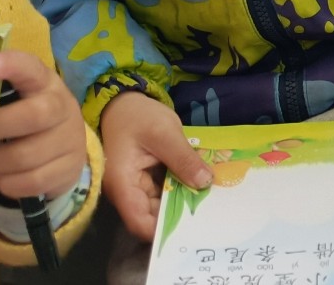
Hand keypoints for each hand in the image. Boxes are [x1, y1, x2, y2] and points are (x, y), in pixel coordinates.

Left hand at [0, 51, 87, 200]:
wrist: (65, 147)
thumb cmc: (24, 118)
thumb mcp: (14, 101)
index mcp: (44, 83)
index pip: (30, 68)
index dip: (9, 66)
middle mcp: (63, 107)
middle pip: (33, 116)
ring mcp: (70, 138)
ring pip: (25, 157)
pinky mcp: (71, 167)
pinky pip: (30, 182)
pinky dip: (8, 182)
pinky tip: (6, 174)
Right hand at [100, 93, 210, 241]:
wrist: (124, 103)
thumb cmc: (138, 116)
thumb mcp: (164, 133)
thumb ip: (183, 159)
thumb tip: (205, 183)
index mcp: (122, 184)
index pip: (139, 222)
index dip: (162, 230)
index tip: (192, 227)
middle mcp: (126, 191)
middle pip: (151, 217)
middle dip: (179, 216)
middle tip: (210, 213)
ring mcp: (136, 187)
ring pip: (160, 206)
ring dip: (182, 202)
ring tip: (210, 201)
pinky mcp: (146, 180)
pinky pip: (164, 192)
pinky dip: (180, 190)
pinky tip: (200, 186)